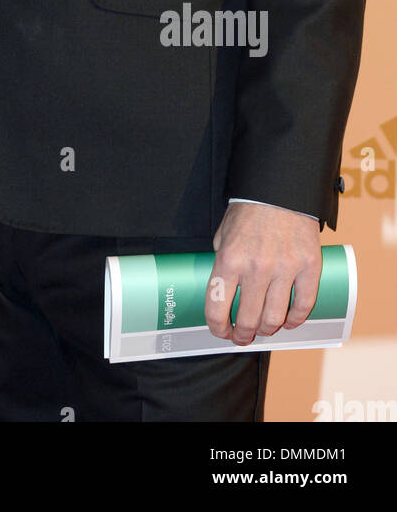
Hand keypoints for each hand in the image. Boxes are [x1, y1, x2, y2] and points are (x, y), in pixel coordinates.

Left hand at [204, 201, 321, 344]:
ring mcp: (285, 268)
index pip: (217, 307)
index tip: (221, 332)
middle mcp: (256, 267)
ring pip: (275, 318)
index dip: (217, 327)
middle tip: (243, 337)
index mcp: (230, 258)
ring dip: (268, 330)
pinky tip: (288, 321)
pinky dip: (296, 319)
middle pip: (248, 319)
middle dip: (243, 335)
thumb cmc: (249, 212)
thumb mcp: (223, 235)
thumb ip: (223, 264)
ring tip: (264, 329)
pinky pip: (304, 305)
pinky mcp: (309, 266)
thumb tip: (224, 294)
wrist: (279, 188)